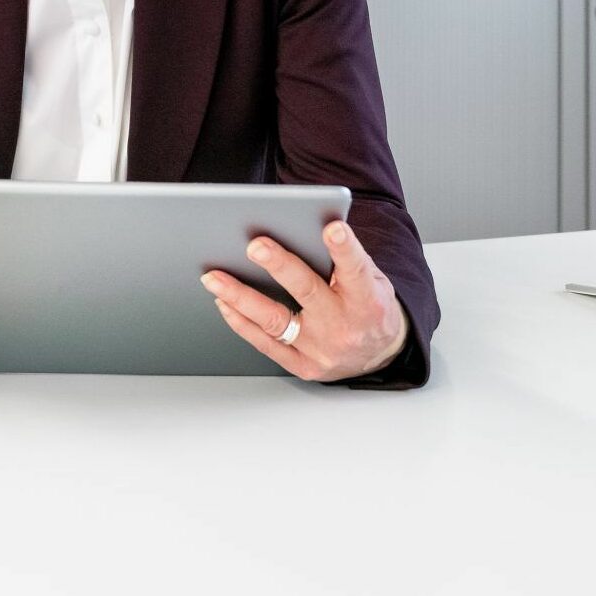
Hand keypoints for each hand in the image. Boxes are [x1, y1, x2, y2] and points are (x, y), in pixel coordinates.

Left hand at [200, 221, 407, 381]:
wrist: (381, 355)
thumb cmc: (370, 307)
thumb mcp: (373, 280)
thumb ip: (345, 260)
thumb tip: (304, 230)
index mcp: (367, 301)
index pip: (355, 270)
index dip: (344, 250)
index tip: (332, 228)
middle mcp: (343, 326)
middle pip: (307, 292)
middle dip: (279, 267)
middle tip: (255, 246)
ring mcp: (321, 350)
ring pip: (274, 321)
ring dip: (240, 297)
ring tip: (214, 277)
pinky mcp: (304, 366)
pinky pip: (265, 344)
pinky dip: (241, 322)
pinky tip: (224, 303)